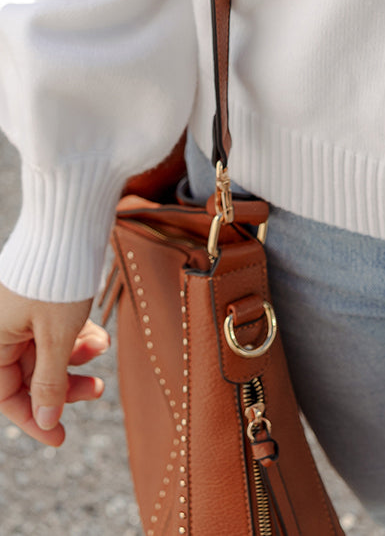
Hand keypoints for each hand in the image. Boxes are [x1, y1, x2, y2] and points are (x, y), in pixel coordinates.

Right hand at [0, 282, 107, 445]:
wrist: (69, 217)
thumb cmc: (58, 276)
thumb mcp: (56, 335)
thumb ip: (49, 381)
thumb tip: (46, 420)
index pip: (5, 394)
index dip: (33, 418)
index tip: (61, 438)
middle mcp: (0, 326)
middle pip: (28, 373)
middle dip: (64, 383)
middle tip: (98, 389)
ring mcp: (19, 309)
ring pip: (45, 349)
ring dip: (75, 356)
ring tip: (103, 348)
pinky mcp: (39, 295)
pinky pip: (54, 327)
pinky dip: (76, 334)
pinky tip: (98, 332)